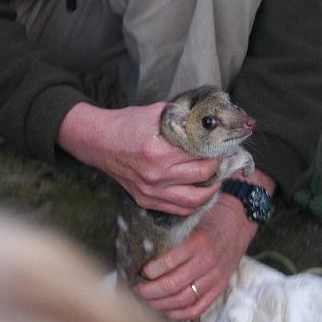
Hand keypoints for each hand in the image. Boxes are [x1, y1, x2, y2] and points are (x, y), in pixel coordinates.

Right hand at [57, 101, 220, 214]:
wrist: (97, 142)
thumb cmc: (126, 124)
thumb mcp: (156, 112)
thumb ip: (182, 117)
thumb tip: (209, 120)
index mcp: (158, 151)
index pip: (201, 152)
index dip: (217, 147)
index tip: (224, 143)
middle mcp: (155, 175)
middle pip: (202, 174)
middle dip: (218, 165)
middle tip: (223, 157)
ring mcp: (150, 192)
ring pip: (194, 199)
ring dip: (211, 188)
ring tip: (217, 177)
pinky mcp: (145, 201)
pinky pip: (178, 209)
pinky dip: (194, 202)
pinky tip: (200, 190)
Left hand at [135, 168, 274, 319]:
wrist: (241, 220)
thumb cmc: (211, 216)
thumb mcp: (192, 217)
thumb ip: (173, 231)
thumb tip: (143, 244)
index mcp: (198, 242)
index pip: (169, 262)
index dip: (150, 271)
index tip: (139, 271)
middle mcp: (207, 261)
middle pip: (173, 285)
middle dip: (150, 291)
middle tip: (137, 289)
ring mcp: (215, 277)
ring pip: (183, 299)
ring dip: (161, 303)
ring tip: (148, 300)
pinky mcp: (220, 287)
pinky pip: (199, 308)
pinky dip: (180, 313)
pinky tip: (167, 310)